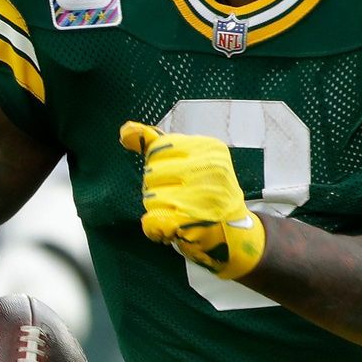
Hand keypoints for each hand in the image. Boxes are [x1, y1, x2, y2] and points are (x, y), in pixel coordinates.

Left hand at [118, 121, 265, 279]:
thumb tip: (126, 130)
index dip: (159, 167)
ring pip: (150, 197)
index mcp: (209, 148)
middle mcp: (208, 168)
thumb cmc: (209, 192)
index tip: (176, 177)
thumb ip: (158, 145)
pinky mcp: (190, 221)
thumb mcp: (192, 159)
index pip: (158, 149)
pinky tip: (170, 225)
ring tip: (179, 211)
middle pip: (151, 173)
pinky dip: (155, 227)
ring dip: (158, 208)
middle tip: (179, 197)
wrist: (234, 231)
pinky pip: (152, 220)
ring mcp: (200, 195)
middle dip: (157, 188)